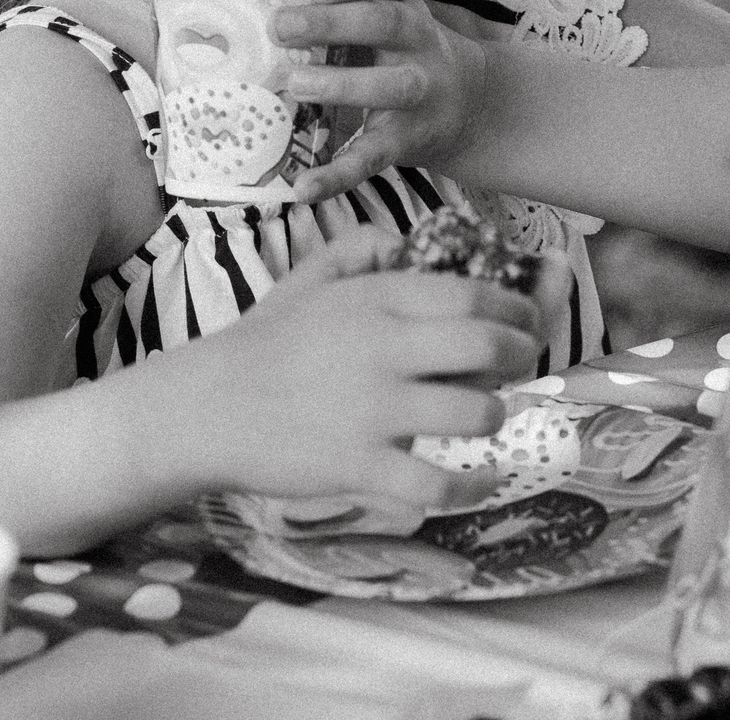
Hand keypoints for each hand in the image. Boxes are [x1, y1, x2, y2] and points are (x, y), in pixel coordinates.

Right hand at [157, 229, 542, 509]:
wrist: (205, 407)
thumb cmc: (262, 342)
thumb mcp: (305, 280)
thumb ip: (355, 249)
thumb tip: (403, 242)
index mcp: (373, 298)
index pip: (470, 292)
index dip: (515, 306)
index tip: (524, 320)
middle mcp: (382, 348)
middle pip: (488, 346)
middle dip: (519, 355)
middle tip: (517, 366)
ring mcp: (373, 410)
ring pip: (476, 414)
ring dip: (493, 416)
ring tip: (484, 419)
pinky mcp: (361, 466)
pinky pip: (439, 484)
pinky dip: (474, 487)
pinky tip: (483, 480)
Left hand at [270, 0, 487, 203]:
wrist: (472, 106)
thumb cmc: (406, 50)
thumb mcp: (388, 12)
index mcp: (407, 5)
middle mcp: (420, 44)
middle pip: (385, 24)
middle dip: (333, 22)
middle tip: (281, 26)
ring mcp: (419, 94)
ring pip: (389, 87)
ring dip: (343, 85)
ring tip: (294, 83)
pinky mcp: (407, 141)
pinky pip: (372, 158)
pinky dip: (337, 176)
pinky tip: (302, 187)